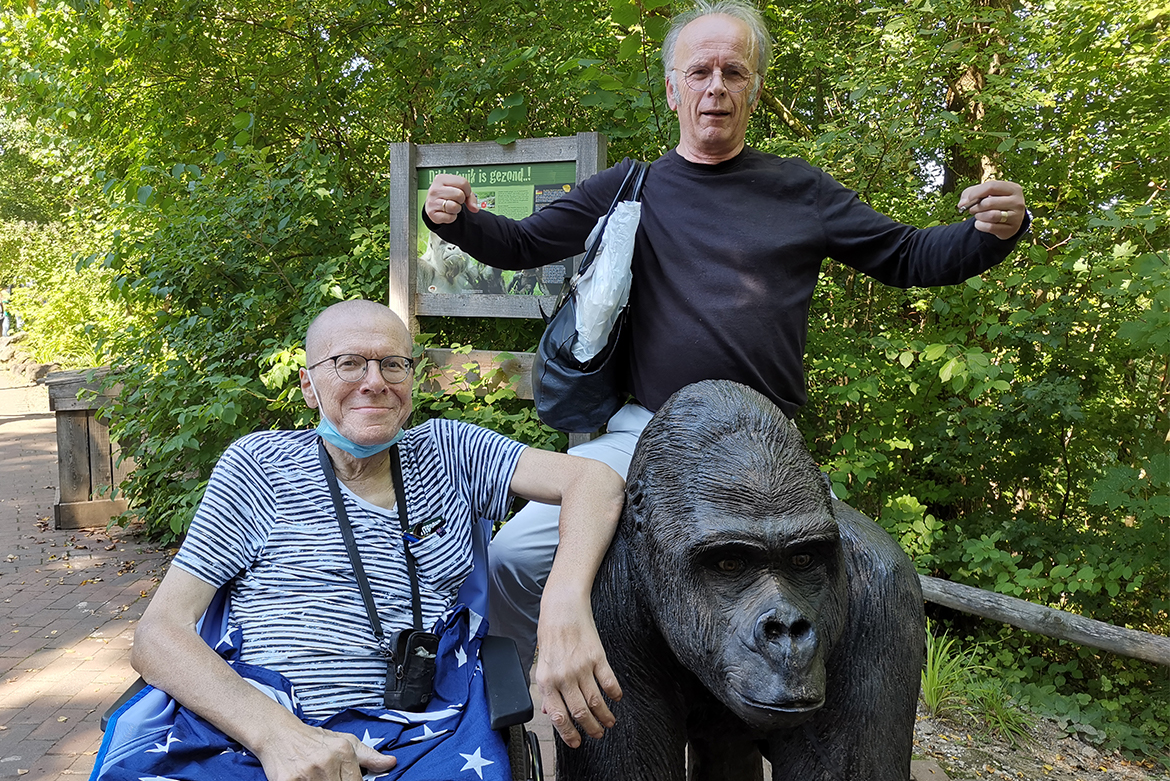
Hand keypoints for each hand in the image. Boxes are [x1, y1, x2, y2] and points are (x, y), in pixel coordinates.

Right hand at [254, 723, 396, 780]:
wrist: (279, 733)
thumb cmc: (313, 739)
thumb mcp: (344, 742)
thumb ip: (369, 756)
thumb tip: (391, 763)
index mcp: (344, 752)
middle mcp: (326, 762)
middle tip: (330, 778)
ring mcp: (307, 773)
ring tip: (319, 777)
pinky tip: (306, 780)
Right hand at [425, 174, 478, 224]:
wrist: (433, 205)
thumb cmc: (447, 195)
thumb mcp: (458, 190)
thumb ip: (470, 197)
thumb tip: (475, 208)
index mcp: (441, 178)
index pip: (463, 182)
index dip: (468, 190)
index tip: (464, 193)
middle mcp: (435, 189)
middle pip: (459, 195)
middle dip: (462, 200)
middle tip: (456, 200)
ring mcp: (432, 201)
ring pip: (454, 207)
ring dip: (457, 209)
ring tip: (451, 206)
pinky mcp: (432, 213)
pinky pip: (449, 217)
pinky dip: (451, 217)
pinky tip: (447, 213)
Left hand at [534, 600, 621, 748]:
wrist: (562, 607)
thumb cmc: (550, 633)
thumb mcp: (541, 662)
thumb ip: (547, 689)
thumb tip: (551, 712)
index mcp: (546, 680)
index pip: (558, 716)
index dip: (568, 733)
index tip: (576, 743)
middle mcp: (563, 676)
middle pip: (579, 712)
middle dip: (590, 728)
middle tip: (597, 735)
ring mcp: (581, 667)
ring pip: (595, 701)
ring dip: (604, 716)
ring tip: (609, 723)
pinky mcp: (597, 656)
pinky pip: (609, 681)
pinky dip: (615, 693)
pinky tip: (617, 699)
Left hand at [958, 180, 1026, 238]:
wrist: (1008, 220)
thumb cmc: (995, 202)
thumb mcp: (985, 193)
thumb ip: (970, 193)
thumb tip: (961, 204)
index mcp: (1013, 188)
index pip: (992, 186)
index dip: (976, 192)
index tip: (968, 199)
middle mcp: (1017, 201)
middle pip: (989, 202)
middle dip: (976, 207)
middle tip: (972, 209)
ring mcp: (1016, 216)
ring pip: (991, 215)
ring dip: (979, 216)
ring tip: (978, 215)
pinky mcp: (1012, 229)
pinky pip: (990, 227)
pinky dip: (980, 225)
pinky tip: (980, 223)